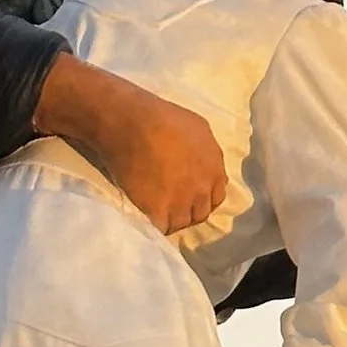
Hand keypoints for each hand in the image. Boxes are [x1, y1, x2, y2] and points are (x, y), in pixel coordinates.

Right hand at [33, 56, 227, 231]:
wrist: (130, 122)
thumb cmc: (161, 117)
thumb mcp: (198, 129)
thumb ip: (206, 154)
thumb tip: (202, 166)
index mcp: (215, 169)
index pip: (216, 197)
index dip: (201, 199)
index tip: (187, 197)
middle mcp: (202, 188)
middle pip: (199, 213)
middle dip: (186, 211)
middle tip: (168, 206)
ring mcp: (181, 202)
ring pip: (180, 223)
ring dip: (169, 220)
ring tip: (153, 212)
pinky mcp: (158, 212)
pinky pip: (160, 229)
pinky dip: (153, 227)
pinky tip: (144, 218)